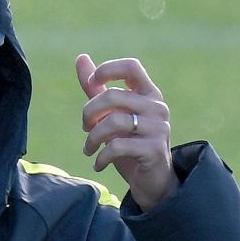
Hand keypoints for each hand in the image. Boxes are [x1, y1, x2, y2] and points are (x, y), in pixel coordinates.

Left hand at [76, 54, 178, 210]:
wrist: (152, 182)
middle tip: (84, 128)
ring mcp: (158, 128)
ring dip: (92, 137)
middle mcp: (157, 107)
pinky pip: (117, 146)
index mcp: (148, 94)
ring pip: (114, 121)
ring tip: (88, 149)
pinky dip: (101, 156)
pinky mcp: (154, 150)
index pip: (131, 67)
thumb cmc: (130, 144)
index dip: (107, 70)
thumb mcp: (112, 114)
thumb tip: (81, 57)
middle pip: (114, 96)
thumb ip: (97, 88)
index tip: (91, 83)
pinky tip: (98, 164)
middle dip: (90, 112)